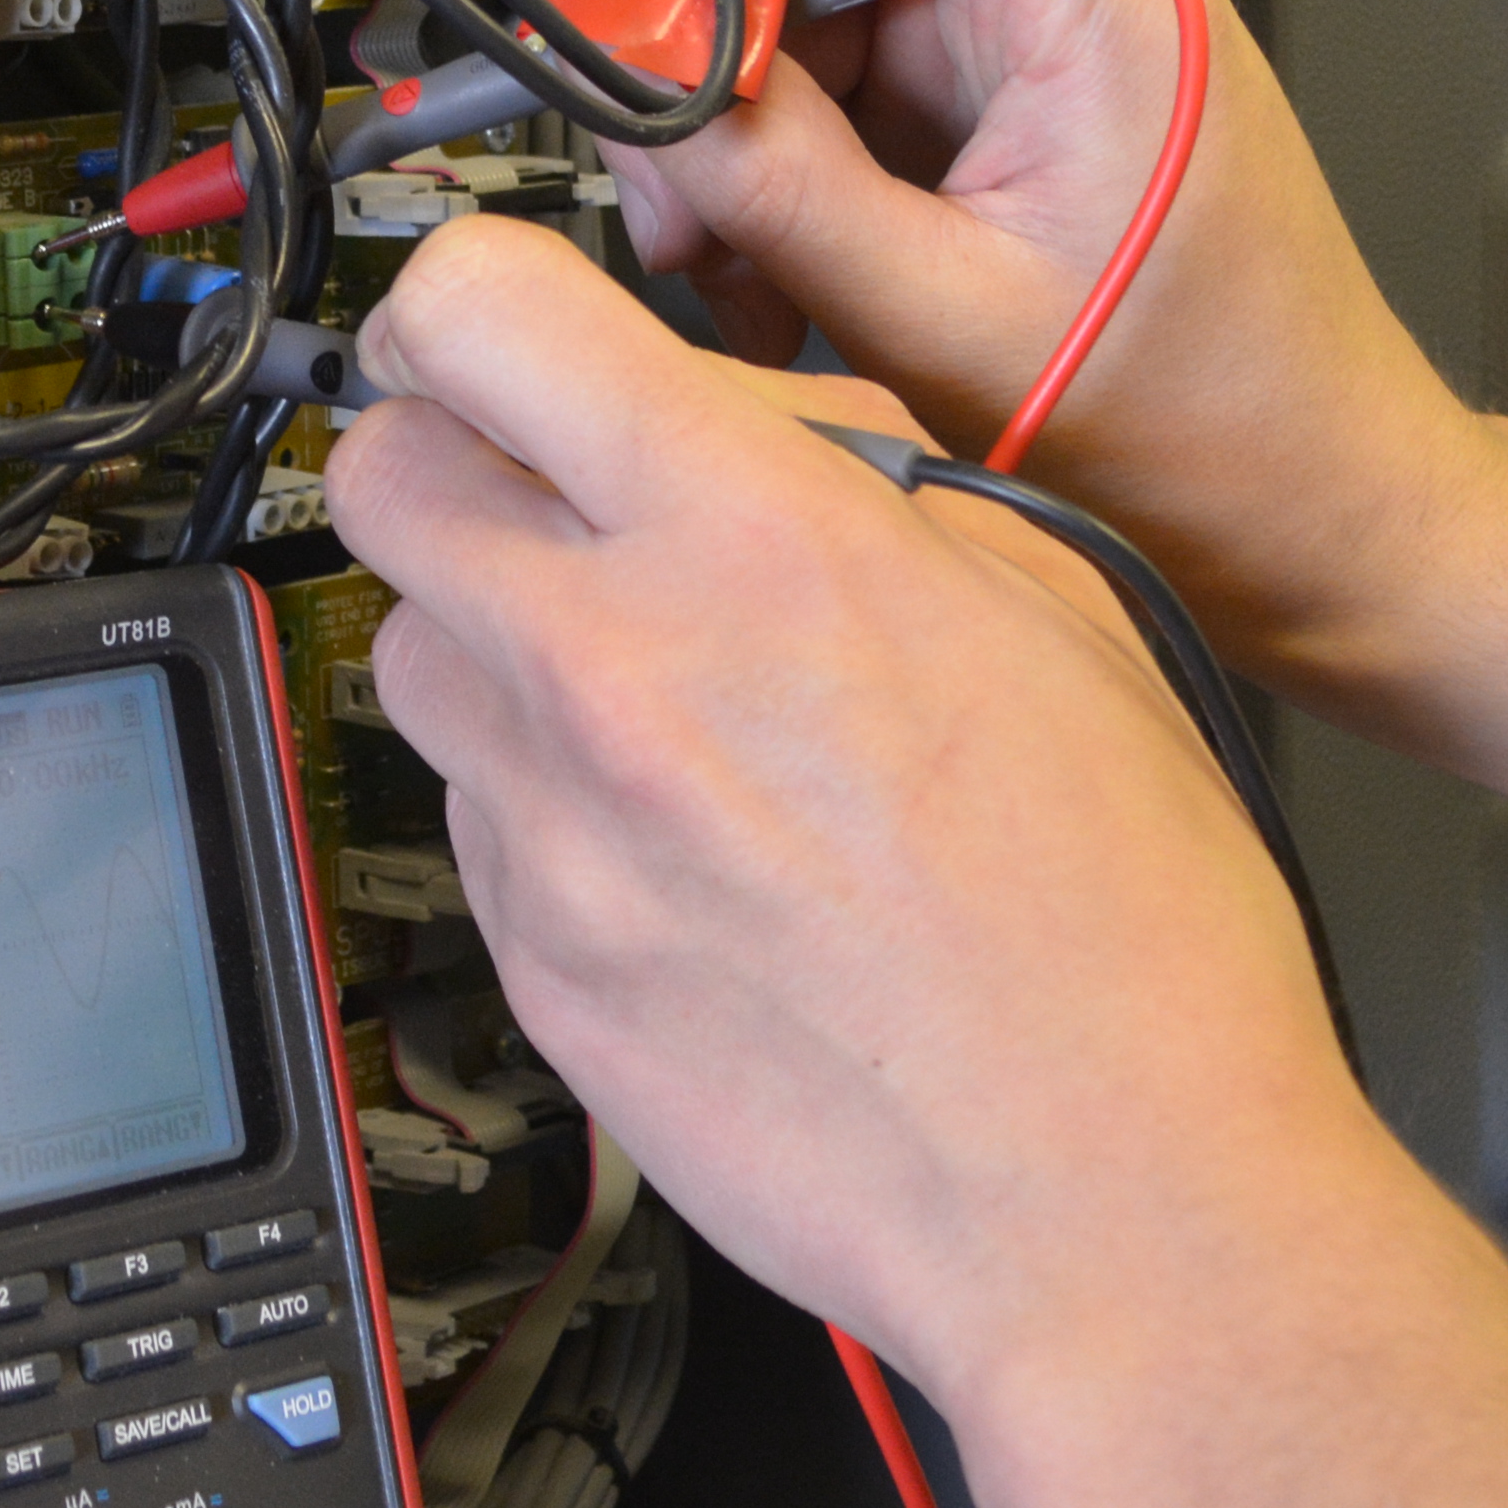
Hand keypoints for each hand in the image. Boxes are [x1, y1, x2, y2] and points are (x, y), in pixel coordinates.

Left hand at [325, 219, 1397, 1419]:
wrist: (1114, 1204)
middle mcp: (614, 670)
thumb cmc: (1128, 929)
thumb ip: (856, 480)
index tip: (495, 337)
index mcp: (755, 541)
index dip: (468, 302)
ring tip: (646, 694)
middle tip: (551, 502)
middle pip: (379, 475)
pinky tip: (680, 846)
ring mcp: (550, 834)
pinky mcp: (532, 968)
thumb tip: (738, 431)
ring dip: (492, 638)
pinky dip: (541, 800)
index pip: (476, 312)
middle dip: (450, 458)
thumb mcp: (1054, 602)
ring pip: (404, 651)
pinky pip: (470, 820)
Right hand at [613, 0, 1491, 686]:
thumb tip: (637, 84)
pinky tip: (778, 281)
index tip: (721, 3)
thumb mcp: (946, 321)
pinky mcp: (984, 90)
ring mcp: (1018, 23)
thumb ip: (776, 188)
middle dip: (718, 28)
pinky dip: (770, 174)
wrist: (1307, 508)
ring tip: (735, 266)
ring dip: (731, 126)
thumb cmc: (1209, 423)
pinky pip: (825, 77)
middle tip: (688, 181)